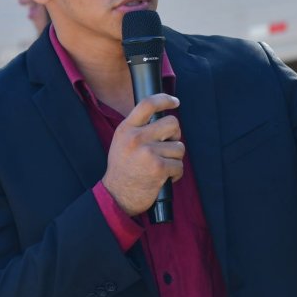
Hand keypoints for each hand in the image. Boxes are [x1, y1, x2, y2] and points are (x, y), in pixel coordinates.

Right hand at [102, 93, 183, 216]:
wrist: (116, 196)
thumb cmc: (123, 169)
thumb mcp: (122, 142)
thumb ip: (138, 128)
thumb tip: (164, 119)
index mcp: (126, 129)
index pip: (147, 104)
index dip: (165, 99)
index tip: (175, 102)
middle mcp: (136, 138)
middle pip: (172, 123)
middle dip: (175, 135)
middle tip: (168, 146)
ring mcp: (148, 152)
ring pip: (179, 147)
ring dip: (175, 158)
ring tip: (161, 166)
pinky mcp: (158, 168)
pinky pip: (179, 165)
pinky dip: (176, 173)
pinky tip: (165, 177)